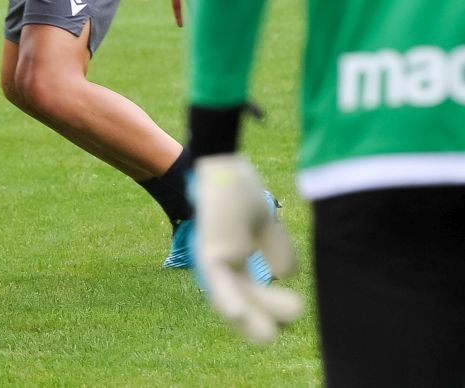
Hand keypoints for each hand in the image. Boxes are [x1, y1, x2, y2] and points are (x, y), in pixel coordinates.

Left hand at [191, 154, 302, 342]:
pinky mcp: (209, 253)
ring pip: (232, 298)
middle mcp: (223, 263)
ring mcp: (214, 260)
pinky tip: (238, 316)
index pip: (252, 292)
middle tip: (290, 325)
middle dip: (266, 315)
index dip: (270, 307)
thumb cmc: (240, 191)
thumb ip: (276, 249)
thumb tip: (285, 275)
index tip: (293, 314)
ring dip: (250, 319)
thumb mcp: (265, 225)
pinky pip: (218, 283)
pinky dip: (228, 300)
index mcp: (236, 257)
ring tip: (269, 336)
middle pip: (245, 299)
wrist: (223, 165)